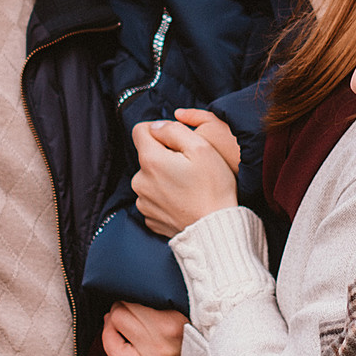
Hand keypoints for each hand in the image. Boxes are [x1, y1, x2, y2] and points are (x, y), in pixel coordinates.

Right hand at [102, 302, 186, 355]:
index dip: (107, 332)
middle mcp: (158, 352)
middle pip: (119, 318)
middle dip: (118, 311)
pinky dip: (147, 297)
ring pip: (131, 304)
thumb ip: (125, 349)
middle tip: (127, 312)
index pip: (113, 348)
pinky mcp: (178, 316)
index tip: (111, 324)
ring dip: (131, 301)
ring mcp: (169, 332)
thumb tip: (109, 317)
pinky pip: (149, 299)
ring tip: (140, 306)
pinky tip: (154, 302)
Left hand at [132, 119, 238, 237]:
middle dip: (164, 156)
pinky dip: (166, 195)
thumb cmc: (213, 187)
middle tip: (189, 167)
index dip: (159, 130)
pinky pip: (153, 197)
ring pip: (150, 177)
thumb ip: (174, 130)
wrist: (216, 229)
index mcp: (150, 160)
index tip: (177, 141)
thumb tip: (156, 127)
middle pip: (147, 155)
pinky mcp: (149, 217)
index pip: (140, 130)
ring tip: (188, 186)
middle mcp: (139, 180)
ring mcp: (143, 201)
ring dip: (164, 176)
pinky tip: (183, 200)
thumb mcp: (201, 147)